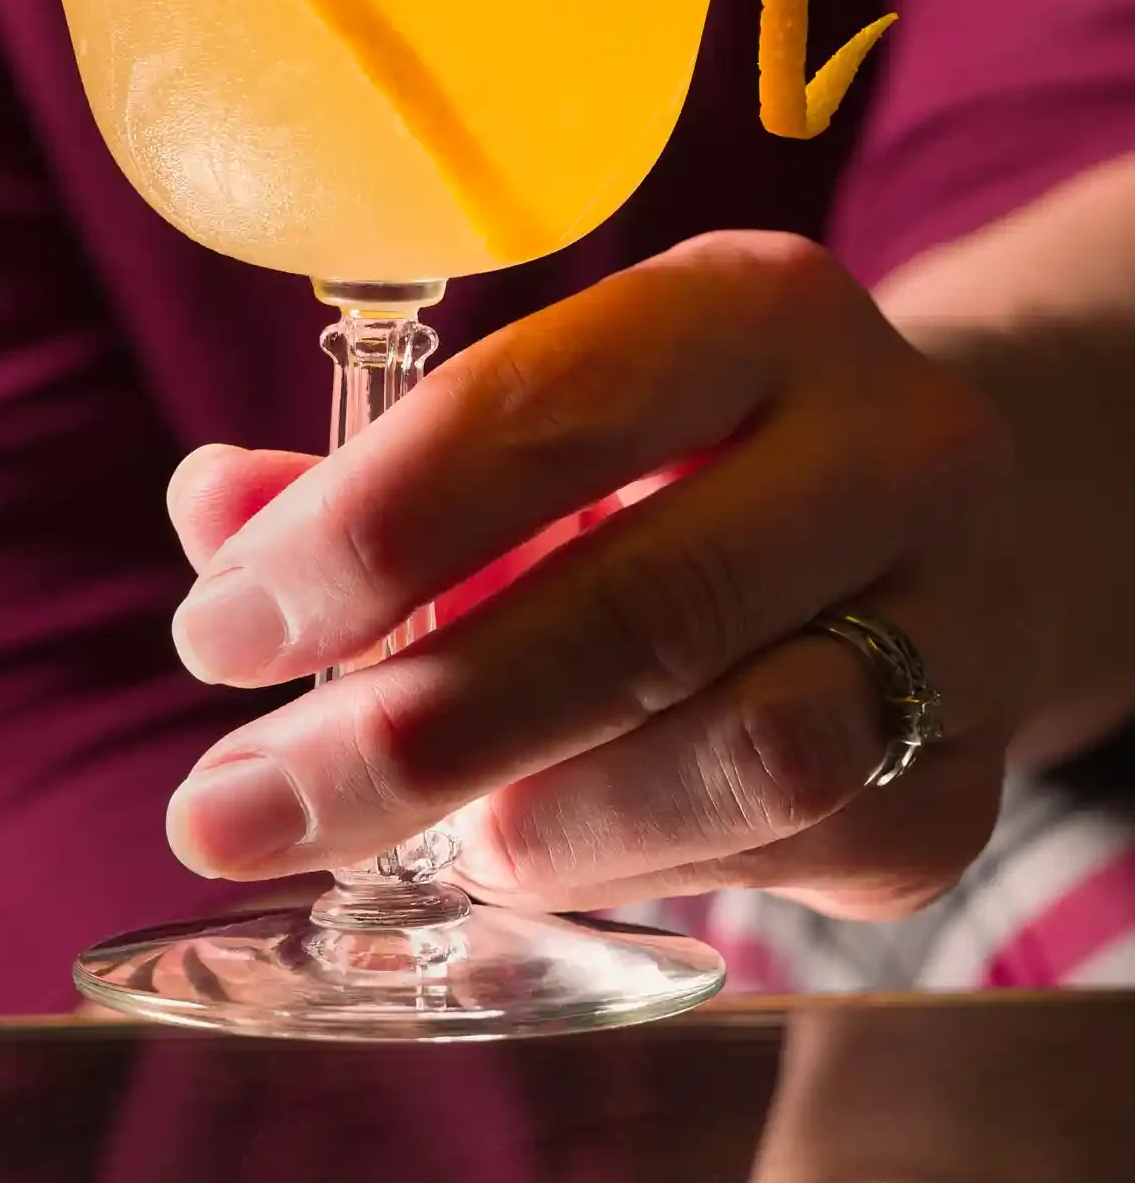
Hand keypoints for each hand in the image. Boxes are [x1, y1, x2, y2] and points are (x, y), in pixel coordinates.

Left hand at [163, 233, 1018, 916]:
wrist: (921, 542)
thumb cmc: (680, 476)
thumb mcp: (548, 434)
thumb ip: (381, 479)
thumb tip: (216, 514)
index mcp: (755, 311)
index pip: (544, 410)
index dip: (365, 536)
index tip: (220, 639)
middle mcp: (891, 444)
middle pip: (641, 607)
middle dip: (405, 733)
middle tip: (231, 812)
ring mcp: (959, 618)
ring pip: (741, 752)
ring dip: (535, 827)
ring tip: (409, 847)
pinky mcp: (966, 784)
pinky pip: (781, 860)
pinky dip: (632, 870)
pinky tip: (544, 853)